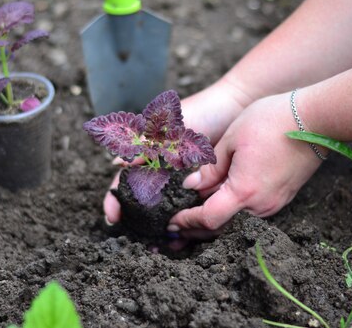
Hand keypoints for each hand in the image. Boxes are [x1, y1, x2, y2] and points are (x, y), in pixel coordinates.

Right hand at [103, 79, 252, 223]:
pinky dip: (188, 219)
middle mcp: (165, 167)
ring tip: (161, 244)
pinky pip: (193, 206)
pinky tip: (186, 236)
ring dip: (163, 225)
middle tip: (138, 238)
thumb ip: (146, 145)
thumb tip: (116, 163)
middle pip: (144, 199)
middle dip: (139, 220)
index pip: (126, 179)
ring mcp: (184, 177)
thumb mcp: (172, 128)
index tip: (112, 218)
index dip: (116, 198)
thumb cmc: (204, 111)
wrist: (239, 107)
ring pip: (168, 207)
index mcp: (151, 152)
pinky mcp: (205, 184)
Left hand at [168, 93, 324, 237]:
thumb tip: (191, 186)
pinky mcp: (283, 196)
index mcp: (244, 191)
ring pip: (237, 221)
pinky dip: (232, 212)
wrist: (316, 119)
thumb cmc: (271, 121)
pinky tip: (220, 203)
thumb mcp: (232, 139)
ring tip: (192, 219)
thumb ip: (210, 167)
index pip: (208, 218)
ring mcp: (275, 203)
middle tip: (175, 229)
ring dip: (214, 222)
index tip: (172, 221)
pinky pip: (252, 212)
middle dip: (196, 229)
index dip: (187, 222)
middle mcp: (261, 205)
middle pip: (222, 227)